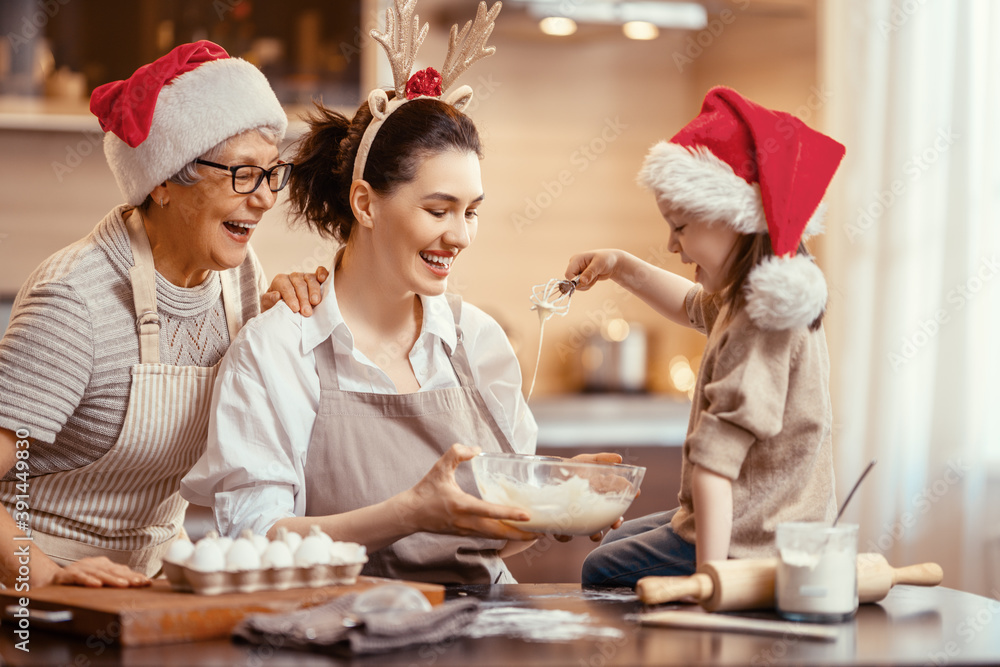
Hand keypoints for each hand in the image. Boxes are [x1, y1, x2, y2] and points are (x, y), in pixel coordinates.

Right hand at [48, 557, 150, 587]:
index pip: (122, 570)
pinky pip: (79, 577)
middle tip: (141, 583)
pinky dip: (88, 580)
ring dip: (112, 579)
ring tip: (124, 584)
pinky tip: (97, 584)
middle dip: (128, 577)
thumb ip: (114, 578)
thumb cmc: (78, 579)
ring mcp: (80, 568)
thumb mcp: (97, 578)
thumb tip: (137, 581)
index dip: (135, 576)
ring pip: (98, 573)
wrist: (49, 579)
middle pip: (113, 571)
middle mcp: (93, 564)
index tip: (148, 582)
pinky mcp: (67, 575)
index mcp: (102, 565)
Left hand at [261, 266, 329, 315]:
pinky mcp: (317, 277)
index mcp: (280, 281)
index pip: (285, 288)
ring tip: (315, 302)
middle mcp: (293, 276)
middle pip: (299, 285)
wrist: (288, 310)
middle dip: (303, 299)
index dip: (290, 298)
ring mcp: (306, 276)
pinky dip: (322, 273)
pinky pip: (320, 271)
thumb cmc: (279, 308)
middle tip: (306, 312)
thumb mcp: (269, 306)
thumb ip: (269, 301)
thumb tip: (276, 295)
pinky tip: (322, 279)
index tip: (295, 309)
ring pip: (310, 279)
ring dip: (314, 291)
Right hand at [399, 444, 537, 541]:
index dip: (509, 514)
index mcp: (461, 506)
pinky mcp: (465, 534)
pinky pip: (488, 536)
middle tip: (541, 531)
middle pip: (498, 532)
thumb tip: (477, 450)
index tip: (527, 515)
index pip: (489, 512)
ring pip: (495, 536)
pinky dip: (503, 535)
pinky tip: (513, 530)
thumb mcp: (439, 467)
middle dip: (520, 533)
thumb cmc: (425, 491)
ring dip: (514, 536)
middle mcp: (466, 522)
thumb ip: (456, 454)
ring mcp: (466, 530)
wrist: (410, 514)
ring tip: (534, 533)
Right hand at [564, 250, 624, 290]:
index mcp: (576, 260)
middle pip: (572, 282)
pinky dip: (588, 285)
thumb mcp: (599, 264)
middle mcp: (574, 266)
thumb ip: (590, 272)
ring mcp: (577, 272)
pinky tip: (594, 278)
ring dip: (587, 284)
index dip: (575, 281)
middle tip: (594, 277)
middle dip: (583, 283)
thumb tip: (582, 281)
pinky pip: (581, 287)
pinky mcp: (581, 277)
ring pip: (577, 286)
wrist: (612, 262)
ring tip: (595, 276)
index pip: (568, 274)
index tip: (585, 281)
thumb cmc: (606, 259)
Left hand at [564, 452, 629, 541]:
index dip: (628, 496)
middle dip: (615, 521)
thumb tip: (620, 458)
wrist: (544, 476)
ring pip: (591, 530)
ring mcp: (578, 517)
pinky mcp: (561, 524)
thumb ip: (601, 459)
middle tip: (616, 522)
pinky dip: (565, 536)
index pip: (618, 497)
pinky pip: (565, 535)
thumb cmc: (568, 469)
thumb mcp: (584, 461)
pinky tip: (563, 532)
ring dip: (595, 534)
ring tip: (595, 535)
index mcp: (600, 494)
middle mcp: (592, 507)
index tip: (636, 493)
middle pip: (608, 518)